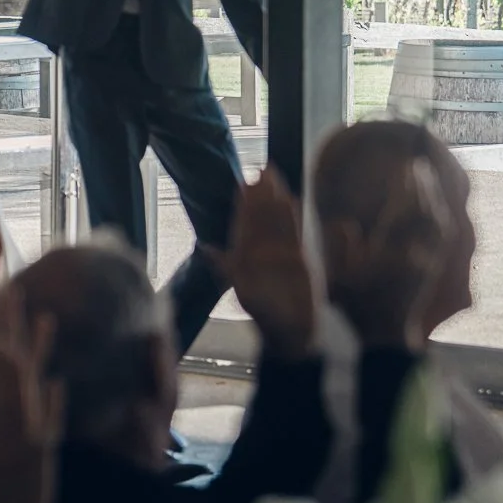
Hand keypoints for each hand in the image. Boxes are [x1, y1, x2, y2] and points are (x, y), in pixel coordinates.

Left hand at [208, 167, 317, 361]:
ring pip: (278, 221)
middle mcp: (261, 252)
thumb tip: (205, 248)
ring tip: (276, 177)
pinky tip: (292, 200)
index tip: (245, 182)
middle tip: (263, 168)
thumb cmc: (265, 317)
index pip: (244, 224)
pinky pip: (294, 233)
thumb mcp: (243, 293)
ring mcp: (279, 254)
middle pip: (262, 216)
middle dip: (262, 193)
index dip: (245, 204)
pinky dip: (293, 217)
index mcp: (244, 257)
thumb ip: (226, 268)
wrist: (290, 333)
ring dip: (276, 199)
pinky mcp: (297, 260)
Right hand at [323, 156, 451, 350]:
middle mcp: (413, 256)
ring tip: (427, 178)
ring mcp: (426, 262)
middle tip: (418, 164)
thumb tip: (344, 225)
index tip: (407, 167)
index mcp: (390, 255)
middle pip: (424, 214)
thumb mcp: (337, 281)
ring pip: (436, 223)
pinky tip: (436, 207)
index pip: (404, 214)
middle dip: (423, 188)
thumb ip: (339, 252)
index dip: (408, 190)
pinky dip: (439, 216)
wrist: (386, 337)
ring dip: (433, 199)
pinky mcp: (432, 269)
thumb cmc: (357, 307)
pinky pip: (441, 237)